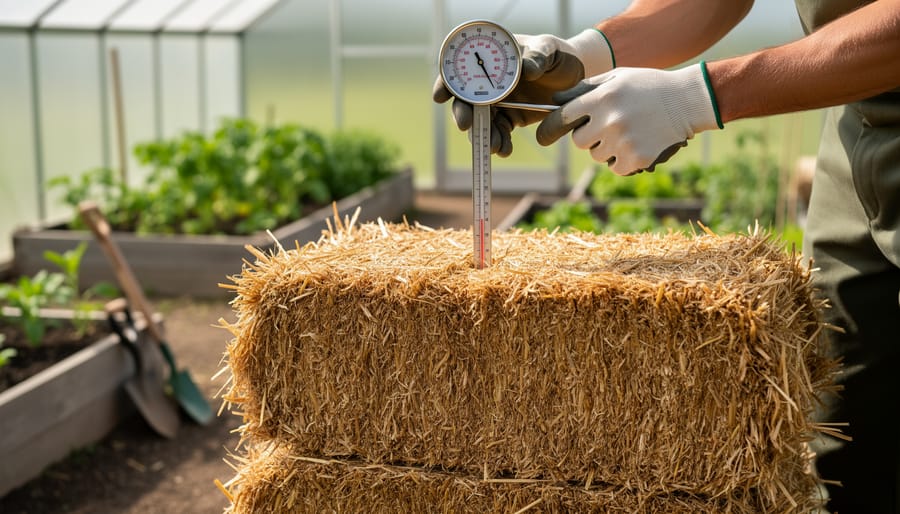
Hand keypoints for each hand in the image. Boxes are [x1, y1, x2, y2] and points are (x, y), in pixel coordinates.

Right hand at [433, 29, 613, 156]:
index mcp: (489, 59)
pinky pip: (499, 133)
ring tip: (493, 146)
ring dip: (481, 135)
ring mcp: (497, 102)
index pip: (459, 68)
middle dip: (462, 114)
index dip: (446, 82)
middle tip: (465, 126)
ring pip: (480, 121)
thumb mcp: (549, 49)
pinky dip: (499, 143)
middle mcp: (487, 82)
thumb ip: (538, 56)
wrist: (574, 75)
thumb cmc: (557, 55)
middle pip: (464, 100)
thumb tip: (526, 70)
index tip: (441, 96)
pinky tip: (504, 150)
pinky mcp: (510, 118)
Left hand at [536, 63, 721, 174]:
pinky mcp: (637, 159)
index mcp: (601, 98)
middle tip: (609, 126)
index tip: (542, 138)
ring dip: (607, 148)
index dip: (550, 128)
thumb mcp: (617, 78)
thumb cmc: (648, 87)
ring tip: (628, 132)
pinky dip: (622, 161)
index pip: (563, 117)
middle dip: (589, 136)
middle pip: (579, 141)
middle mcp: (610, 120)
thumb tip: (555, 101)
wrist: (687, 101)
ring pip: (597, 155)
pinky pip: (615, 168)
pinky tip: (637, 144)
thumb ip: (586, 89)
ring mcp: (623, 142)